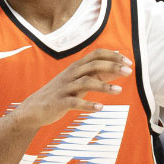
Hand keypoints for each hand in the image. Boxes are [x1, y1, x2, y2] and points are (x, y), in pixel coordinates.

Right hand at [13, 48, 130, 128]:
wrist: (34, 109)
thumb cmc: (61, 94)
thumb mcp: (79, 82)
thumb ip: (96, 76)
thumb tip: (118, 70)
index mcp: (76, 67)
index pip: (96, 54)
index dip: (113, 56)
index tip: (128, 62)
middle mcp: (71, 74)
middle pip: (93, 65)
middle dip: (112, 67)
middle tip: (129, 71)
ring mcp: (64, 88)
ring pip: (86, 82)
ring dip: (104, 86)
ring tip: (119, 91)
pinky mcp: (59, 102)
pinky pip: (75, 102)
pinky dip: (88, 105)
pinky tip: (100, 108)